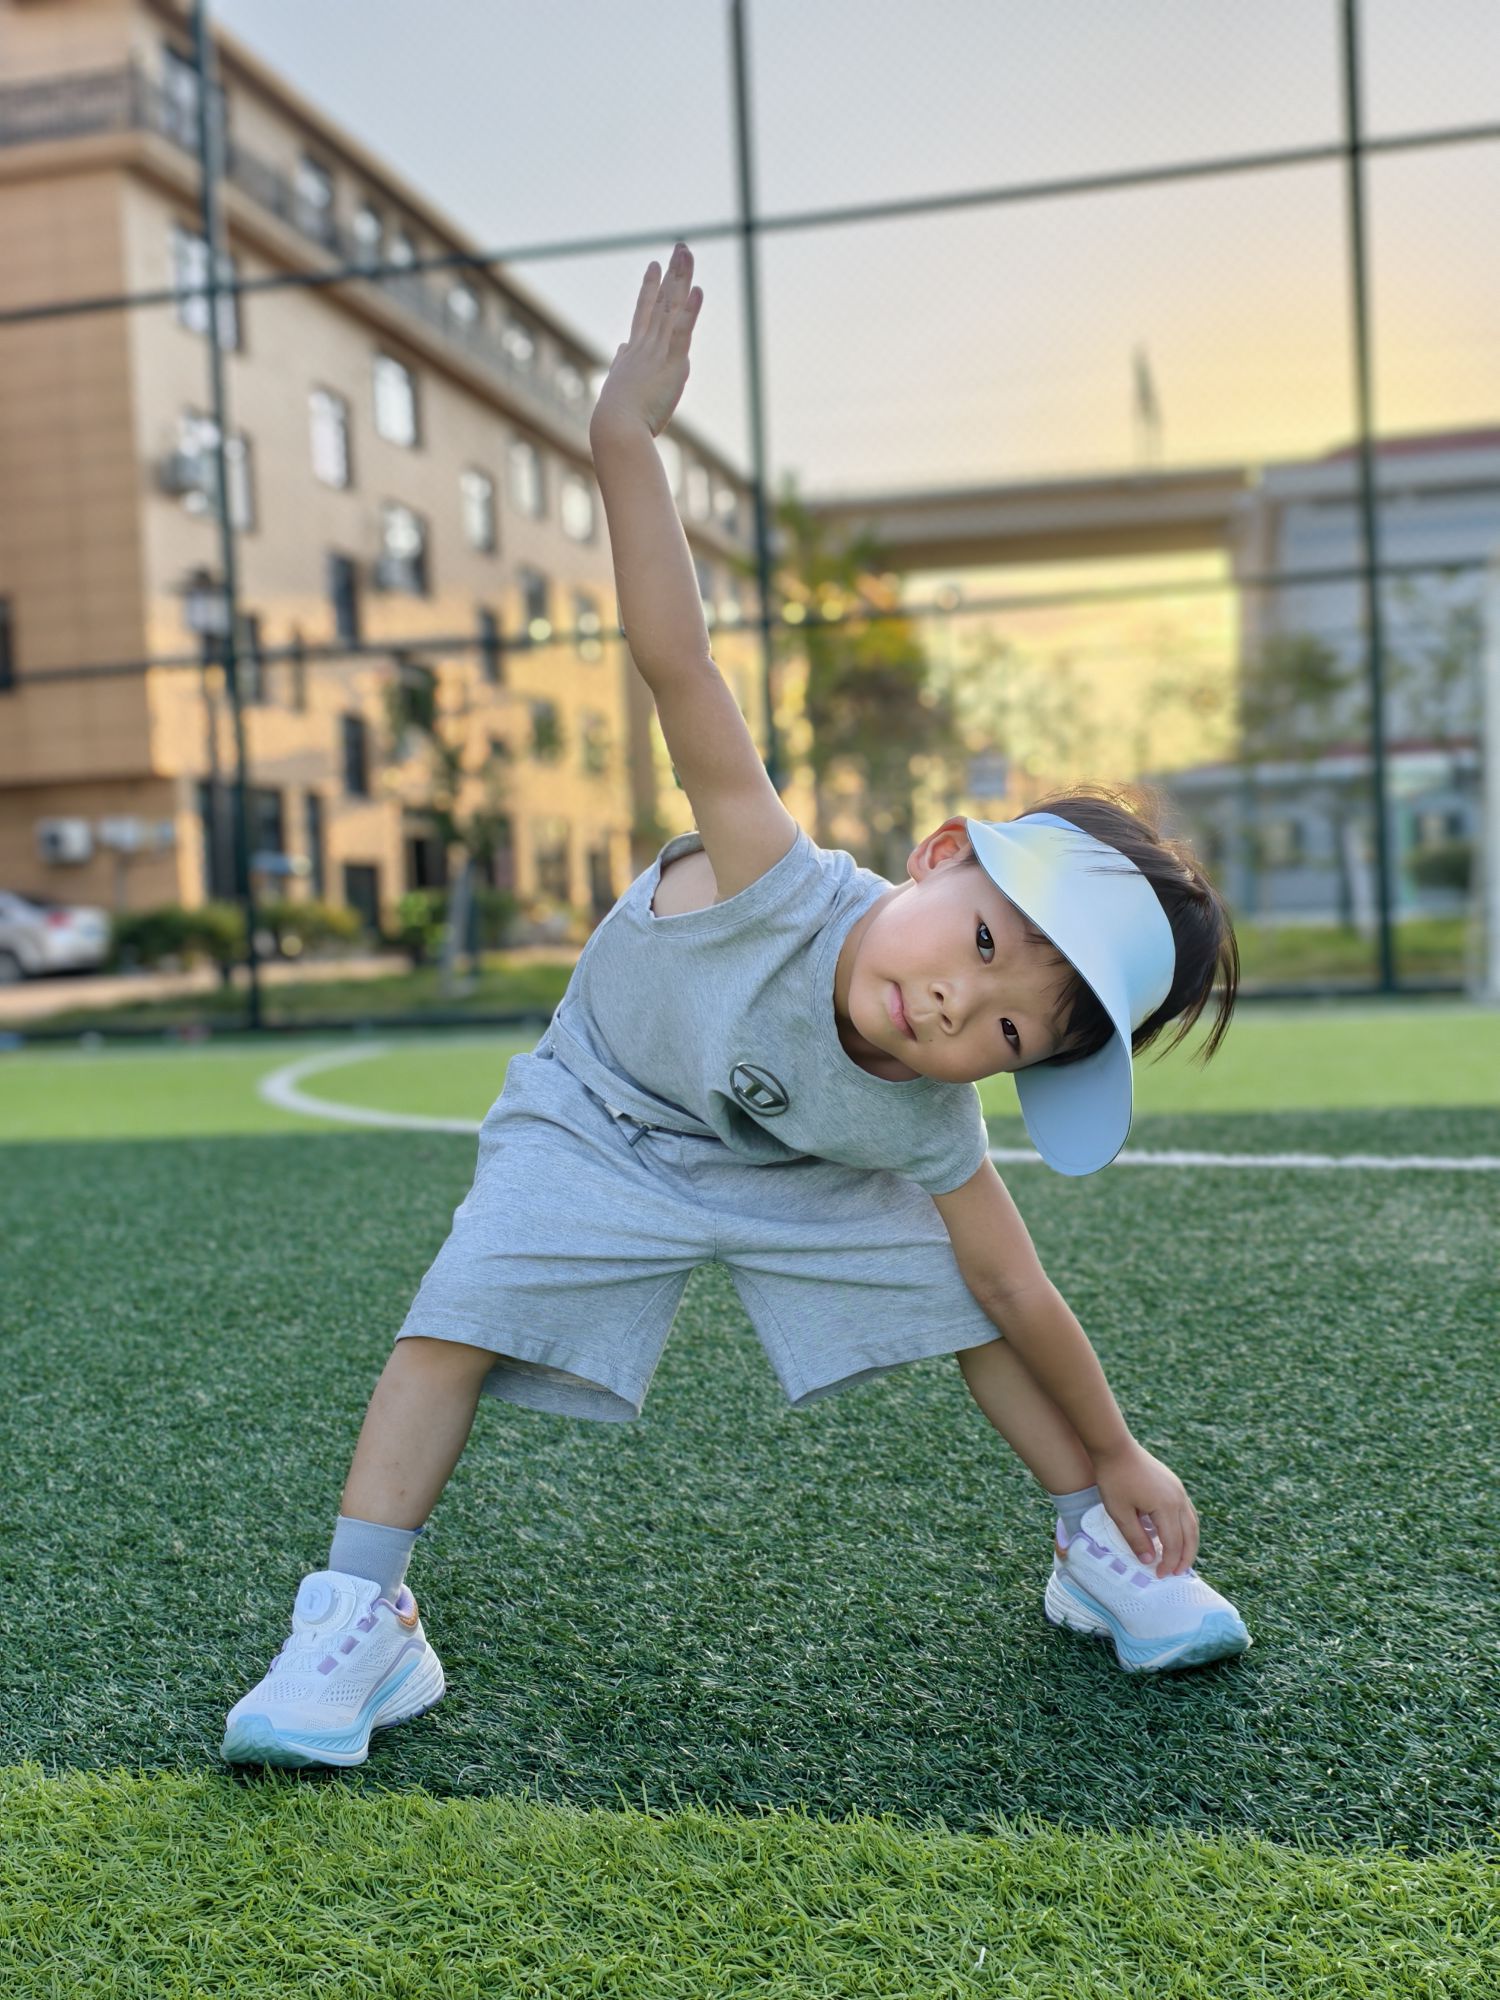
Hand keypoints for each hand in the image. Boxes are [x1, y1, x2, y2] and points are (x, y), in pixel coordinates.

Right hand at [591, 243, 703, 441]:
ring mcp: (658, 351)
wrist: (616, 427)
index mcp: (634, 351)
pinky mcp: (672, 364)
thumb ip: (622, 363)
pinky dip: (691, 311)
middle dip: (672, 273)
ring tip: (687, 253)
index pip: (644, 311)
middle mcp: (645, 344)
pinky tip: (698, 290)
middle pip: (661, 301)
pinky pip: (683, 332)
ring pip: (671, 308)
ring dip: (681, 279)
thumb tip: (621, 349)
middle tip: (681, 247)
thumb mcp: (618, 384)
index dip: (650, 286)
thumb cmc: (616, 415)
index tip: (655, 265)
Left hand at [1091, 1440, 1199, 1577]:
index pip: (1172, 1544)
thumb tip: (1149, 1560)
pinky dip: (1186, 1528)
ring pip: (1192, 1524)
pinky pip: (1187, 1512)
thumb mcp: (1120, 1513)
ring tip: (1181, 1560)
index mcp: (1166, 1507)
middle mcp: (1178, 1499)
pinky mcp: (1175, 1484)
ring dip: (1189, 1544)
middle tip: (1176, 1574)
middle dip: (1184, 1557)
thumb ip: (1135, 1538)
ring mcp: (1179, 1490)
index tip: (1159, 1575)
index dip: (1168, 1562)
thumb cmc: (1113, 1479)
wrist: (1115, 1446)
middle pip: (1189, 1536)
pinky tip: (1178, 1536)